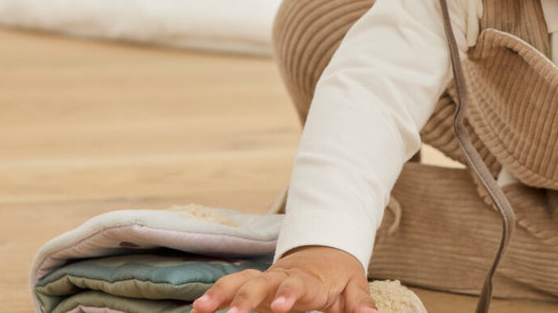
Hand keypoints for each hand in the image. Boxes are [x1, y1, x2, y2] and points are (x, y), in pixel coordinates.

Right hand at [191, 245, 379, 312]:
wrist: (324, 250)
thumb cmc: (338, 274)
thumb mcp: (354, 286)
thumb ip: (360, 303)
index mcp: (308, 279)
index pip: (298, 286)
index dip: (289, 295)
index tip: (281, 307)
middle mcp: (282, 277)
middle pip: (262, 282)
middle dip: (246, 297)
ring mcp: (265, 279)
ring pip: (239, 280)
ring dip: (220, 293)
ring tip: (200, 309)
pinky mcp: (252, 284)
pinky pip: (230, 286)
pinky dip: (214, 295)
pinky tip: (197, 309)